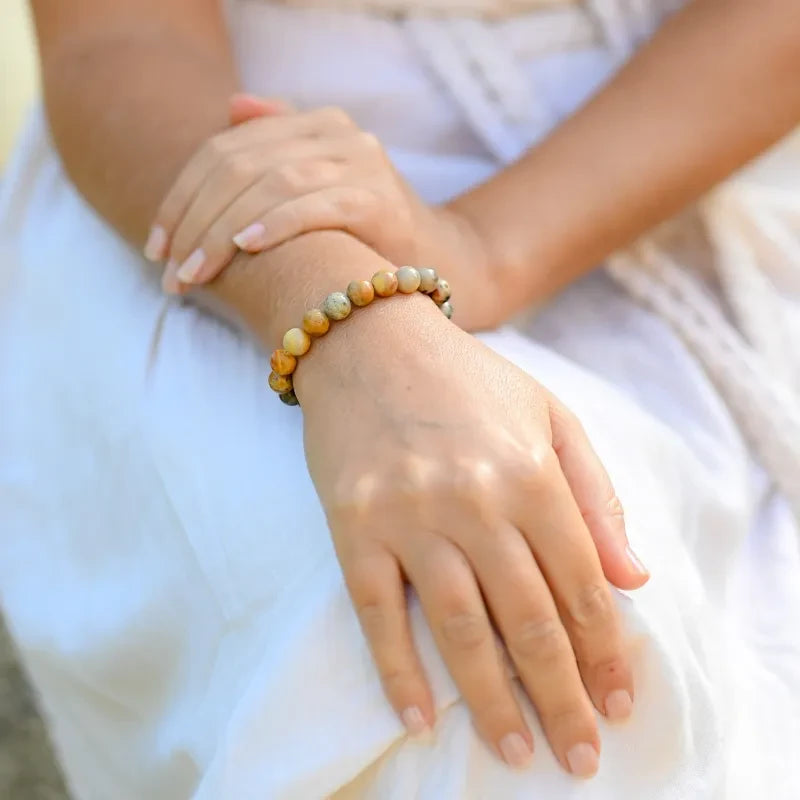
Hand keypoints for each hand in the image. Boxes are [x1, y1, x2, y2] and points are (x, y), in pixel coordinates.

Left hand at [144, 95, 494, 327]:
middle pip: (239, 165)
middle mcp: (337, 133)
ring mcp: (362, 163)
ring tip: (193, 276)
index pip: (226, 149)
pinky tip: (246, 248)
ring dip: (221, 232)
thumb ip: (278, 148)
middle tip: (169, 272)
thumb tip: (232, 108)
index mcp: (314, 125)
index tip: (157, 247)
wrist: (443, 264)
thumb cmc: (368, 235)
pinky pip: (315, 204)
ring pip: (270, 184)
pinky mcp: (380, 199)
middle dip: (193, 220)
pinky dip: (276, 224)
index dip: (182, 196)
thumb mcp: (319, 189)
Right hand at [295, 291, 648, 776]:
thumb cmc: (466, 380)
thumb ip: (596, 496)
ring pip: (459, 628)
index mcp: (530, 472)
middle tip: (580, 755)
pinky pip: (376, 612)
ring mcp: (408, 516)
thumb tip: (633, 579)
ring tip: (517, 753)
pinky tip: (421, 718)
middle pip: (529, 620)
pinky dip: (397, 672)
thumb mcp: (550, 416)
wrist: (370, 341)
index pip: (580, 583)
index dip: (605, 650)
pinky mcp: (353, 526)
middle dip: (562, 696)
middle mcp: (474, 500)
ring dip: (493, 701)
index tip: (618, 701)